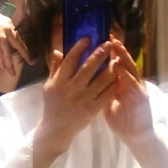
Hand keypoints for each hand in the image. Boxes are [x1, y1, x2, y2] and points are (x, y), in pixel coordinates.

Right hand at [0, 6, 31, 74]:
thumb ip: (1, 24)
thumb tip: (4, 30)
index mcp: (8, 22)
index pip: (17, 36)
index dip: (21, 45)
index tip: (25, 51)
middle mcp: (7, 30)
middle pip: (18, 45)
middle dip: (26, 55)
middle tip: (31, 62)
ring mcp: (1, 37)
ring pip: (8, 54)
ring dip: (10, 65)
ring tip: (13, 73)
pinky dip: (1, 62)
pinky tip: (3, 68)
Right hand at [33, 39, 116, 167]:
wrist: (57, 129)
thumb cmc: (52, 105)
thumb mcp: (49, 86)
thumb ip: (54, 68)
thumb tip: (58, 50)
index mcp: (59, 81)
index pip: (70, 60)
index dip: (80, 48)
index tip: (88, 38)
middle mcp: (71, 89)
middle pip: (88, 68)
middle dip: (99, 54)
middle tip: (108, 43)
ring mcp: (83, 99)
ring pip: (101, 80)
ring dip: (110, 68)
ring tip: (117, 58)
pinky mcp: (92, 109)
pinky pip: (106, 94)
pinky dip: (113, 84)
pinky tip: (118, 76)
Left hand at [102, 39, 154, 146]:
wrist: (135, 135)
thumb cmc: (121, 118)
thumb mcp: (107, 101)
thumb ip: (100, 88)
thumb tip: (87, 78)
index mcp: (121, 82)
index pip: (115, 64)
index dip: (109, 53)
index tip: (99, 41)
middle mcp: (130, 82)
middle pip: (124, 62)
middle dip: (117, 50)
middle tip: (109, 37)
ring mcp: (137, 88)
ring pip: (130, 69)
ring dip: (123, 57)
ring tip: (115, 46)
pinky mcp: (141, 97)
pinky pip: (133, 84)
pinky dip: (125, 74)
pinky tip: (118, 67)